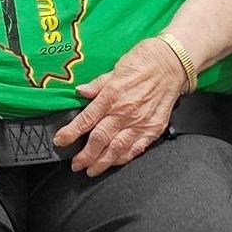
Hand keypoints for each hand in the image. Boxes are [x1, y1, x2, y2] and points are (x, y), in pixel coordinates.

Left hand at [52, 36, 183, 175]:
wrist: (171, 64)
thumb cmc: (143, 61)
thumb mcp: (115, 68)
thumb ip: (97, 84)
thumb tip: (80, 92)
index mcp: (111, 95)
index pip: (87, 119)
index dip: (71, 132)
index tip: (60, 141)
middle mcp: (124, 111)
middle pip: (100, 139)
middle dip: (85, 155)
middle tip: (76, 164)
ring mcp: (139, 122)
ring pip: (117, 149)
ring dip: (102, 162)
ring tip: (91, 170)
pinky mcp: (153, 129)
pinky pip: (136, 148)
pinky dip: (123, 158)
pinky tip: (114, 163)